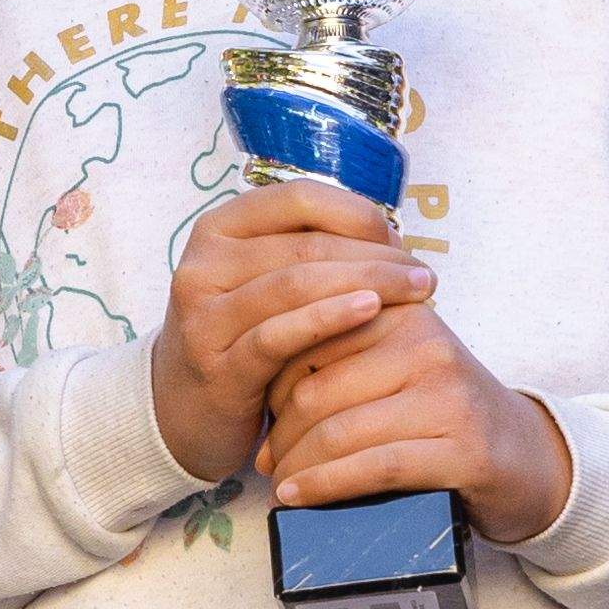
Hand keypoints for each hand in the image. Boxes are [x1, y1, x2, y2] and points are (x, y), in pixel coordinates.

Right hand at [150, 180, 431, 479]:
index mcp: (220, 228)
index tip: (400, 241)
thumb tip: (394, 239)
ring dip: (367, 284)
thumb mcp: (267, 284)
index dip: (358, 213)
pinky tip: (370, 312)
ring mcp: (204, 315)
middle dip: (375, 256)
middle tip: (425, 275)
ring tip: (417, 293)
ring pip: (295, 284)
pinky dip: (330, 319)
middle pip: (305, 244)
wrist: (182, 411)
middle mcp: (204, 264)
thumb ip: (314, 255)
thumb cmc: (245, 337)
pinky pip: (279, 335)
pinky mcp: (217, 365)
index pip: (299, 197)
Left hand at [260, 299, 575, 546]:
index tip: (265, 416)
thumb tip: (260, 383)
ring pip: (338, 430)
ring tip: (281, 484)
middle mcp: (428, 344)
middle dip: (281, 433)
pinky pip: (372, 467)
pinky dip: (325, 486)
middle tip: (267, 462)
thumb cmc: (443, 412)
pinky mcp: (462, 450)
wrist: (525, 456)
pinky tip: (302, 497)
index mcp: (404, 311)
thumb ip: (344, 353)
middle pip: (317, 389)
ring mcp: (448, 397)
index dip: (273, 382)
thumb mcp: (399, 362)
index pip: (310, 338)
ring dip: (296, 466)